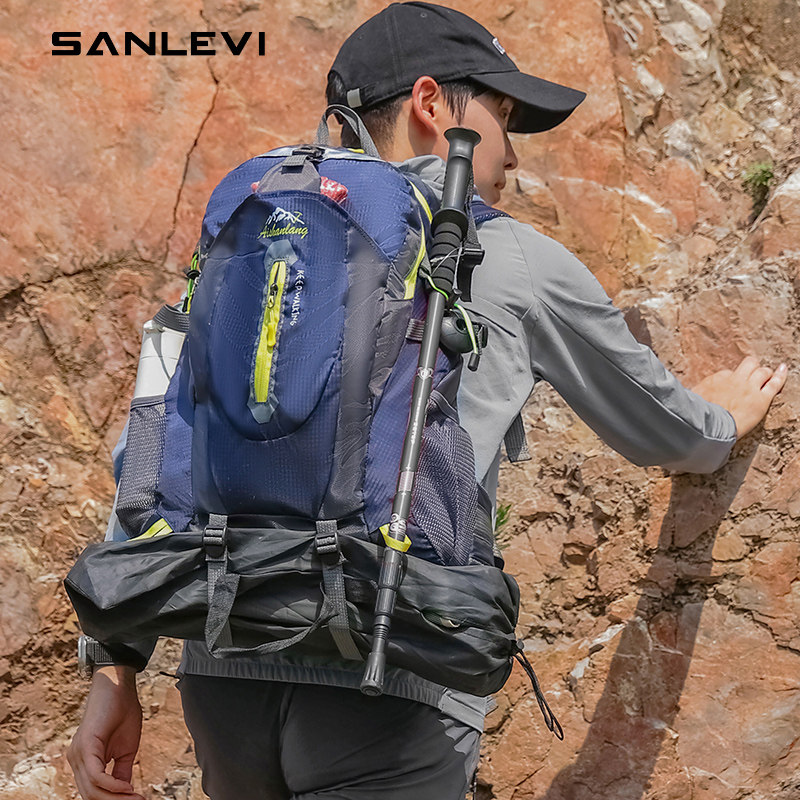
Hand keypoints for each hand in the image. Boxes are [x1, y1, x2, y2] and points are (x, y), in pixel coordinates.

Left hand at [67, 666, 144, 799]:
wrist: (119, 685)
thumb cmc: (122, 711)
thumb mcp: (125, 748)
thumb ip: (121, 771)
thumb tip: (125, 792)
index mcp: (85, 761)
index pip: (94, 791)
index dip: (114, 799)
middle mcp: (76, 760)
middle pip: (91, 795)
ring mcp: (78, 754)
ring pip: (91, 790)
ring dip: (115, 798)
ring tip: (136, 798)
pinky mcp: (85, 746)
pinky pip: (95, 775)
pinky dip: (112, 785)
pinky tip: (126, 787)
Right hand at [692, 356, 787, 439]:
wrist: (708, 428)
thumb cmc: (695, 418)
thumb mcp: (688, 402)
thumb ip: (692, 396)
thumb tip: (683, 398)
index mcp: (715, 380)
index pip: (727, 374)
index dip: (731, 380)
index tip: (730, 387)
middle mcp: (733, 380)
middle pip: (748, 365)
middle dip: (751, 368)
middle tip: (752, 375)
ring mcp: (749, 388)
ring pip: (762, 371)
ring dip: (764, 373)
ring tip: (767, 377)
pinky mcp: (761, 399)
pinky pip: (774, 383)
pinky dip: (780, 375)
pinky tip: (783, 369)